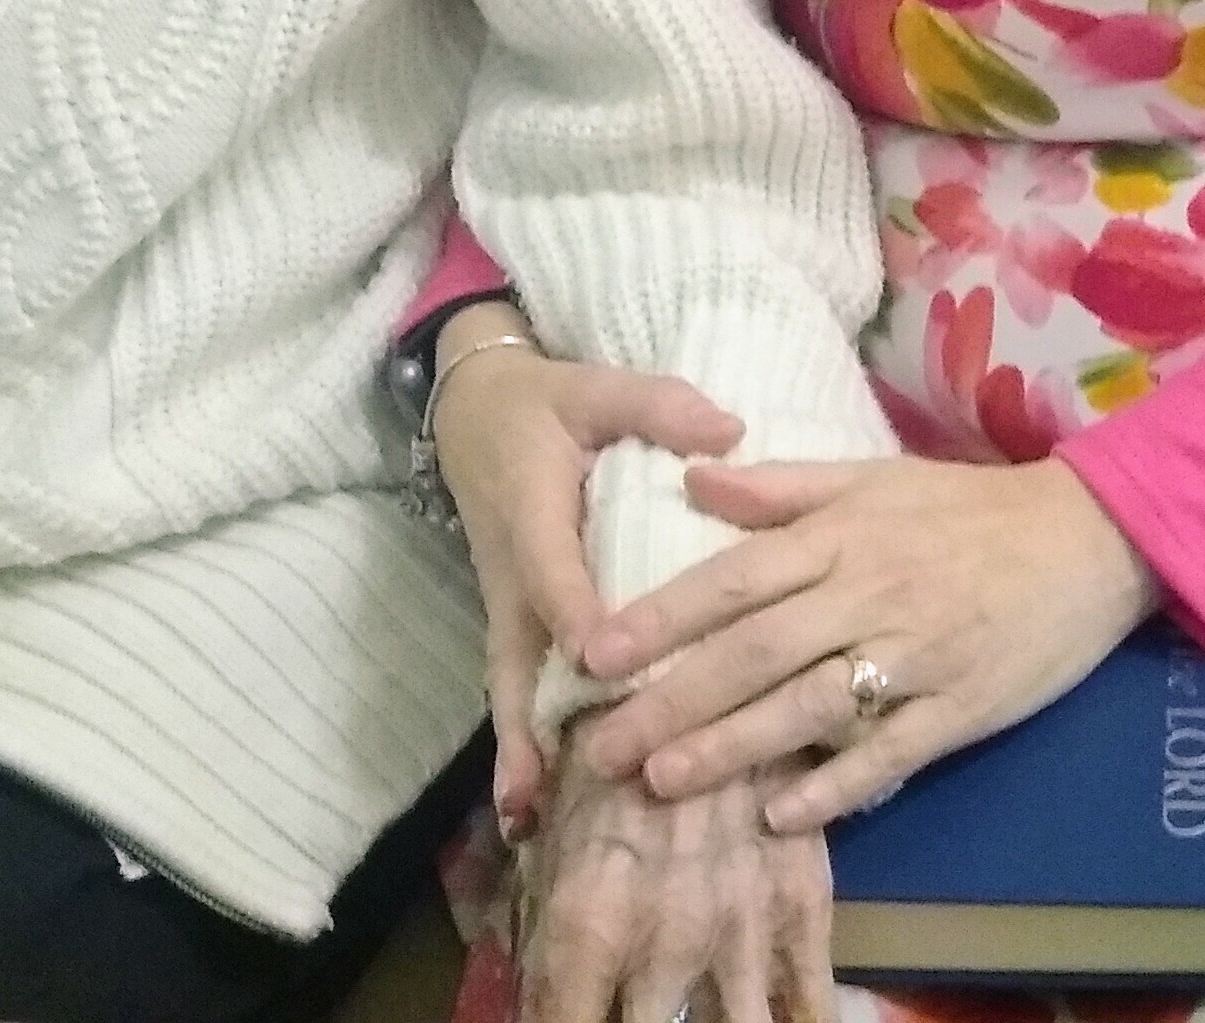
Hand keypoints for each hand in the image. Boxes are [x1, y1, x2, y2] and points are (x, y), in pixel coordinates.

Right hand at [432, 312, 748, 834]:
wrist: (474, 410)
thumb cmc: (544, 403)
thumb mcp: (595, 386)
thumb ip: (657, 405)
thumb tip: (730, 432)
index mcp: (534, 509)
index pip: (554, 568)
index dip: (574, 611)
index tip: (599, 659)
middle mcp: (515, 570)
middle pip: (517, 654)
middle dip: (528, 723)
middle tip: (537, 793)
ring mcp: (510, 603)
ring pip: (514, 682)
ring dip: (521, 746)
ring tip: (528, 817)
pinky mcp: (517, 619)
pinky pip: (523, 680)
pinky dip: (526, 734)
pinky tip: (536, 798)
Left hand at [514, 754, 828, 1022]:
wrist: (723, 654)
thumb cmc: (615, 728)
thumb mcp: (552, 808)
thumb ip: (533, 894)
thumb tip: (525, 965)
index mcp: (588, 922)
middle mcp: (665, 943)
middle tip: (641, 1011)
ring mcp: (742, 931)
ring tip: (712, 1019)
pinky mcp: (805, 909)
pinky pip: (812, 1001)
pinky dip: (802, 1022)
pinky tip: (783, 1022)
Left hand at [571, 454, 1157, 830]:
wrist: (1090, 538)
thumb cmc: (971, 508)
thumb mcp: (877, 478)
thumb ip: (783, 487)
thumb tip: (692, 478)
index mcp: (844, 537)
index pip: (736, 578)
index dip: (663, 616)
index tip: (595, 652)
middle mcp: (869, 596)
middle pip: (757, 652)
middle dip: (674, 701)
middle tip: (603, 746)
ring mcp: (915, 657)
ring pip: (810, 708)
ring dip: (734, 747)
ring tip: (666, 783)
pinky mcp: (960, 709)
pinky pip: (889, 753)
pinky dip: (836, 786)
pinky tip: (781, 816)